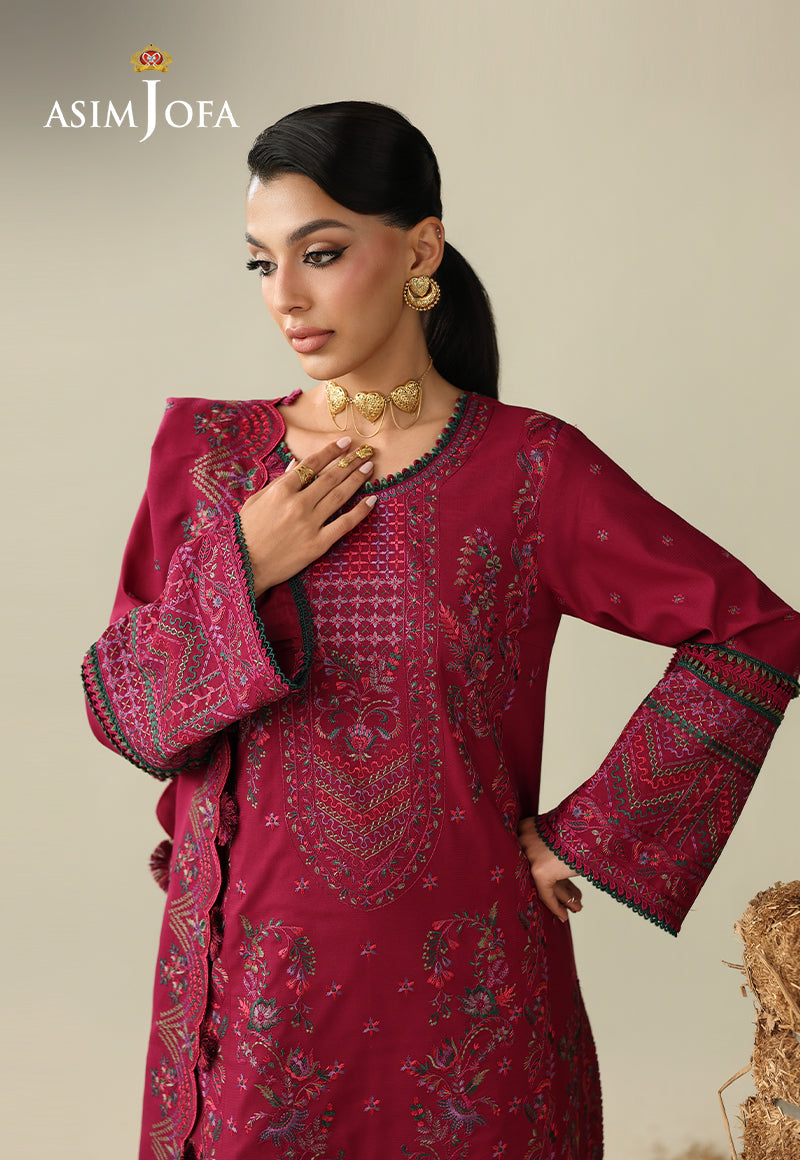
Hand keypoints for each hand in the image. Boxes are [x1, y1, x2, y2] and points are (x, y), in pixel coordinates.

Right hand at [239, 436, 376, 595]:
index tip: (345, 442)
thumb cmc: (246, 531)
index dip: (331, 451)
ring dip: (357, 479)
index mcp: (281, 490)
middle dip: (350, 461)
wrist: (245, 564)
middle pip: (331, 477)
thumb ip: (279, 481)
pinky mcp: (318, 544)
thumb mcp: (256, 500)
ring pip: (340, 496)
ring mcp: (310, 524)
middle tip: (365, 451)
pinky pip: (344, 524)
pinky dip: (360, 511)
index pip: (312, 464)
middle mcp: (298, 504)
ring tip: (369, 467)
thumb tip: (295, 463)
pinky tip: (372, 500)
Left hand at [518, 817, 582, 922]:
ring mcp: (530, 854)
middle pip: (537, 868)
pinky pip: (545, 893)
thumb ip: (556, 841)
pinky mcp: (539, 869)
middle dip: (554, 885)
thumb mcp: (566, 828)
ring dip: (561, 896)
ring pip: (543, 882)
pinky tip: (564, 915)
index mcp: (529, 825)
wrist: (598, 821)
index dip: (546, 870)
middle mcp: (524, 838)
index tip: (555, 882)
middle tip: (563, 896)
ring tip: (574, 908)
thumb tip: (559, 858)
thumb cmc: (587, 821)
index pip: (534, 854)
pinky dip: (555, 905)